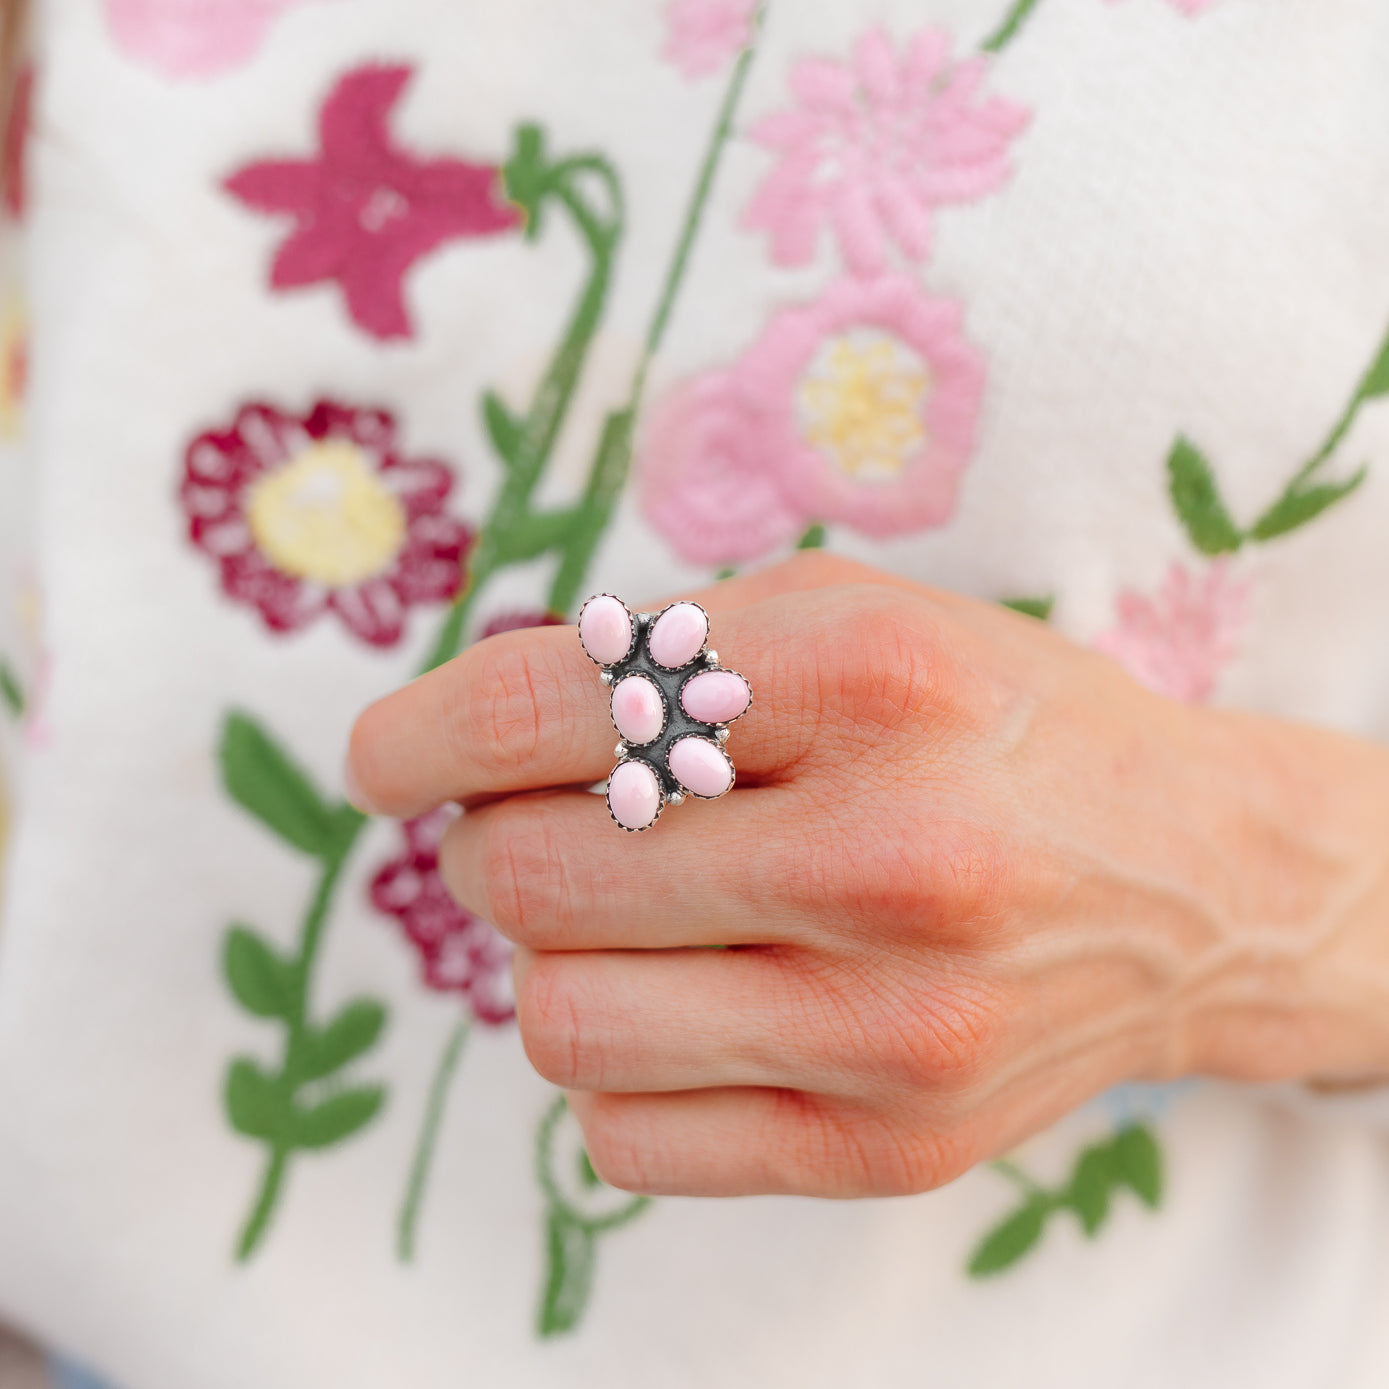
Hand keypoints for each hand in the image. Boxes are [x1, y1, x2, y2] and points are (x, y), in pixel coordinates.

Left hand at [347, 552, 1388, 1196]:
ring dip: (552, 955)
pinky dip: (617, 1066)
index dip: (423, 733)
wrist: (1189, 883)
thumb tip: (458, 740)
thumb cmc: (990, 724)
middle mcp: (890, 861)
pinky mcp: (893, 1148)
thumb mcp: (846, 619)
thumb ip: (653, 660)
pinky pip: (623, 1139)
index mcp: (866, 682)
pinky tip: (691, 1004)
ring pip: (556, 1022)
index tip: (389, 758)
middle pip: (526, 876)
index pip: (556, 707)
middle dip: (496, 838)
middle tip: (555, 817)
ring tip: (631, 913)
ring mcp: (894, 1030)